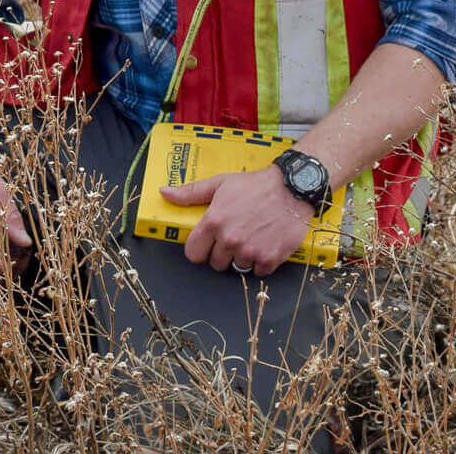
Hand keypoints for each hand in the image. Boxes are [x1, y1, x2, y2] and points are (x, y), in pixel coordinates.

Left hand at [160, 168, 312, 275]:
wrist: (292, 188)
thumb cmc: (255, 185)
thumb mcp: (220, 183)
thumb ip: (190, 192)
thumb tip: (164, 193)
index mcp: (213, 222)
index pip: (193, 254)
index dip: (200, 249)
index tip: (208, 243)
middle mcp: (229, 239)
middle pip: (215, 264)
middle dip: (222, 253)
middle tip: (234, 236)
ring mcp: (250, 251)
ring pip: (237, 267)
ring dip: (243, 257)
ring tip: (251, 237)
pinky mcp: (270, 258)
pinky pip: (258, 272)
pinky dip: (261, 262)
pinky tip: (265, 244)